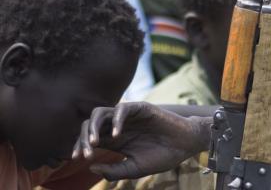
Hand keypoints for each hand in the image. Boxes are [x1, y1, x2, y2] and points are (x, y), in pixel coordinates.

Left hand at [72, 102, 211, 180]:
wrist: (185, 145)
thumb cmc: (162, 156)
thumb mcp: (135, 169)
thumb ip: (114, 170)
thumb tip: (90, 166)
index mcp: (115, 140)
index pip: (89, 138)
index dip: (79, 147)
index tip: (76, 160)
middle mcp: (117, 126)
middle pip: (90, 124)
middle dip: (83, 138)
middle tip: (84, 154)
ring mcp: (128, 116)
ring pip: (100, 112)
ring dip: (94, 127)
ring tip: (95, 143)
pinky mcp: (140, 108)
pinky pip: (122, 108)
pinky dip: (116, 120)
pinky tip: (116, 135)